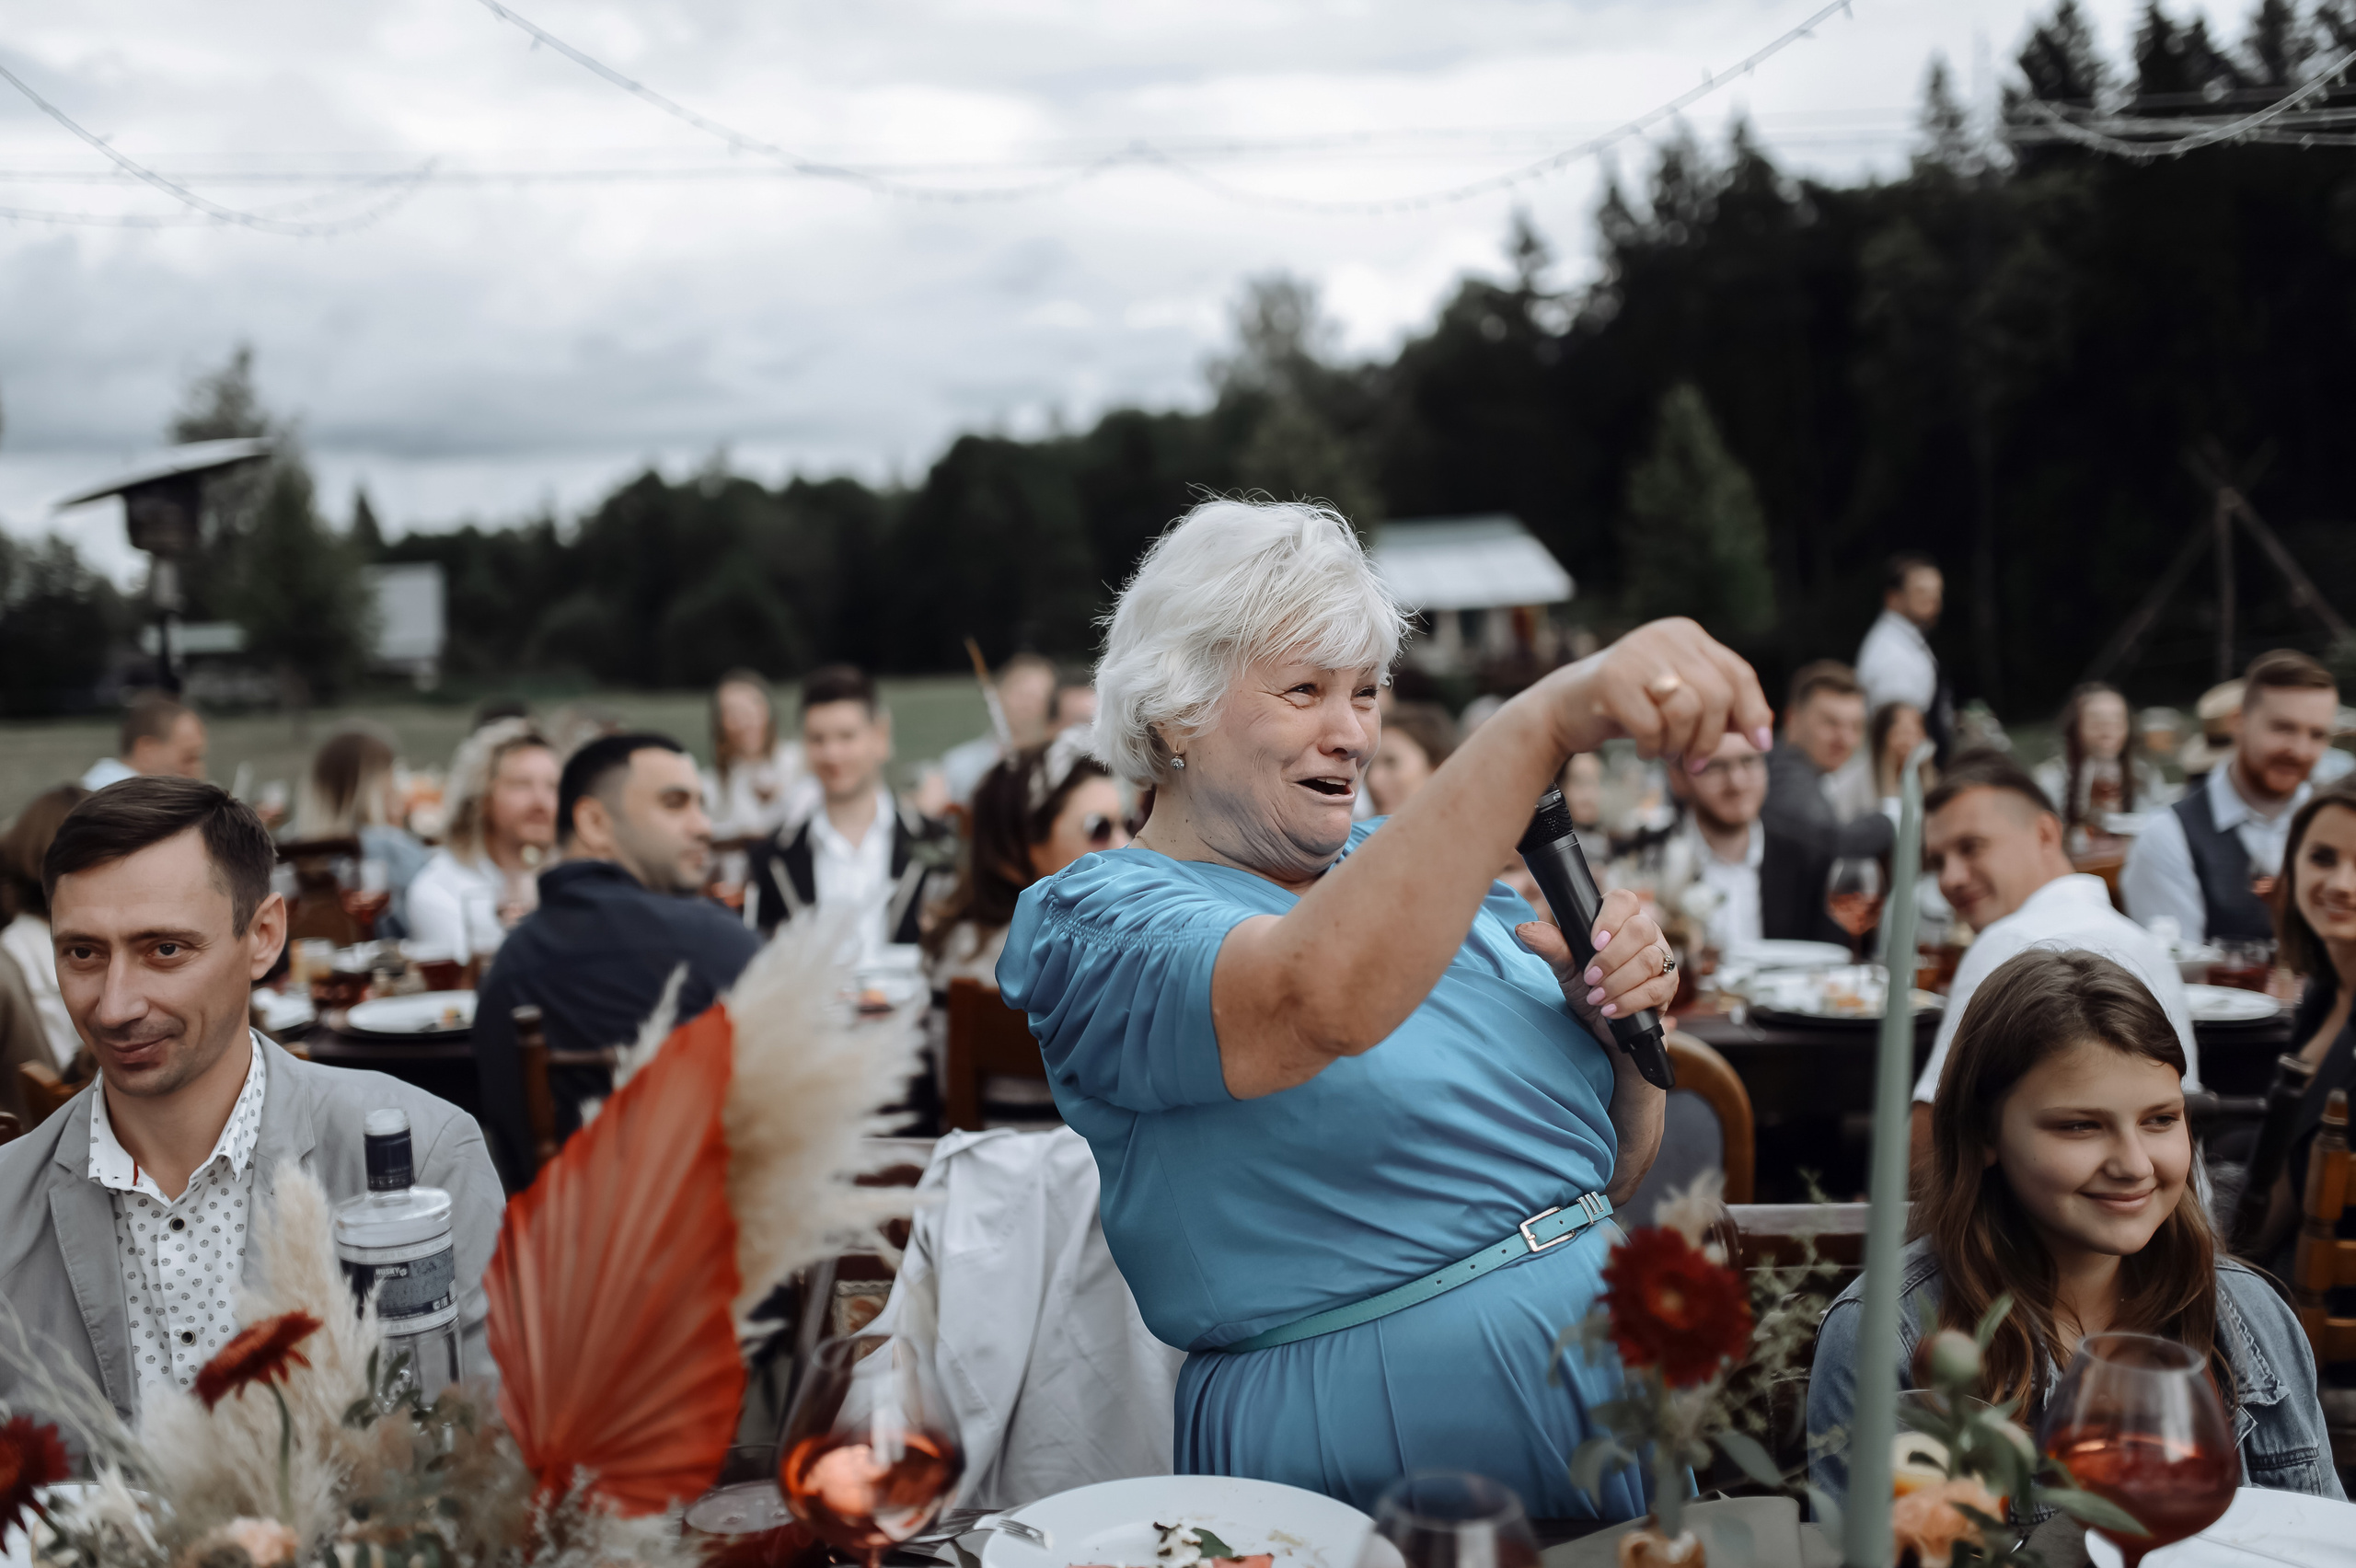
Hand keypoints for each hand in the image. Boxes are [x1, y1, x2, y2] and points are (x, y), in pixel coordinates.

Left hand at [1516, 885, 1677, 1032]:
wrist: (1602, 1026)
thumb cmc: (1587, 987)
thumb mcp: (1566, 967)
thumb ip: (1551, 946)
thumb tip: (1523, 929)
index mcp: (1620, 919)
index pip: (1624, 901)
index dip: (1610, 918)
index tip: (1593, 941)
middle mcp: (1646, 933)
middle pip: (1641, 930)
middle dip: (1612, 958)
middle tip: (1590, 978)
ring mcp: (1661, 958)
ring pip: (1650, 960)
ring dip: (1619, 982)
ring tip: (1596, 997)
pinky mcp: (1668, 986)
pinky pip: (1657, 988)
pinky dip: (1630, 1000)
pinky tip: (1611, 1009)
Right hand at [1541, 617, 1775, 770]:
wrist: (1566, 709)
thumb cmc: (1631, 706)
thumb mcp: (1680, 702)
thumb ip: (1720, 709)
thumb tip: (1765, 728)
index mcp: (1686, 634)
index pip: (1737, 673)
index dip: (1754, 712)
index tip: (1761, 745)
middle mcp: (1663, 635)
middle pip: (1717, 694)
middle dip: (1711, 739)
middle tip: (1694, 763)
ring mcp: (1636, 653)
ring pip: (1688, 710)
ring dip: (1680, 745)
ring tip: (1665, 751)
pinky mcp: (1611, 679)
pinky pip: (1653, 727)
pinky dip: (1652, 748)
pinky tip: (1642, 748)